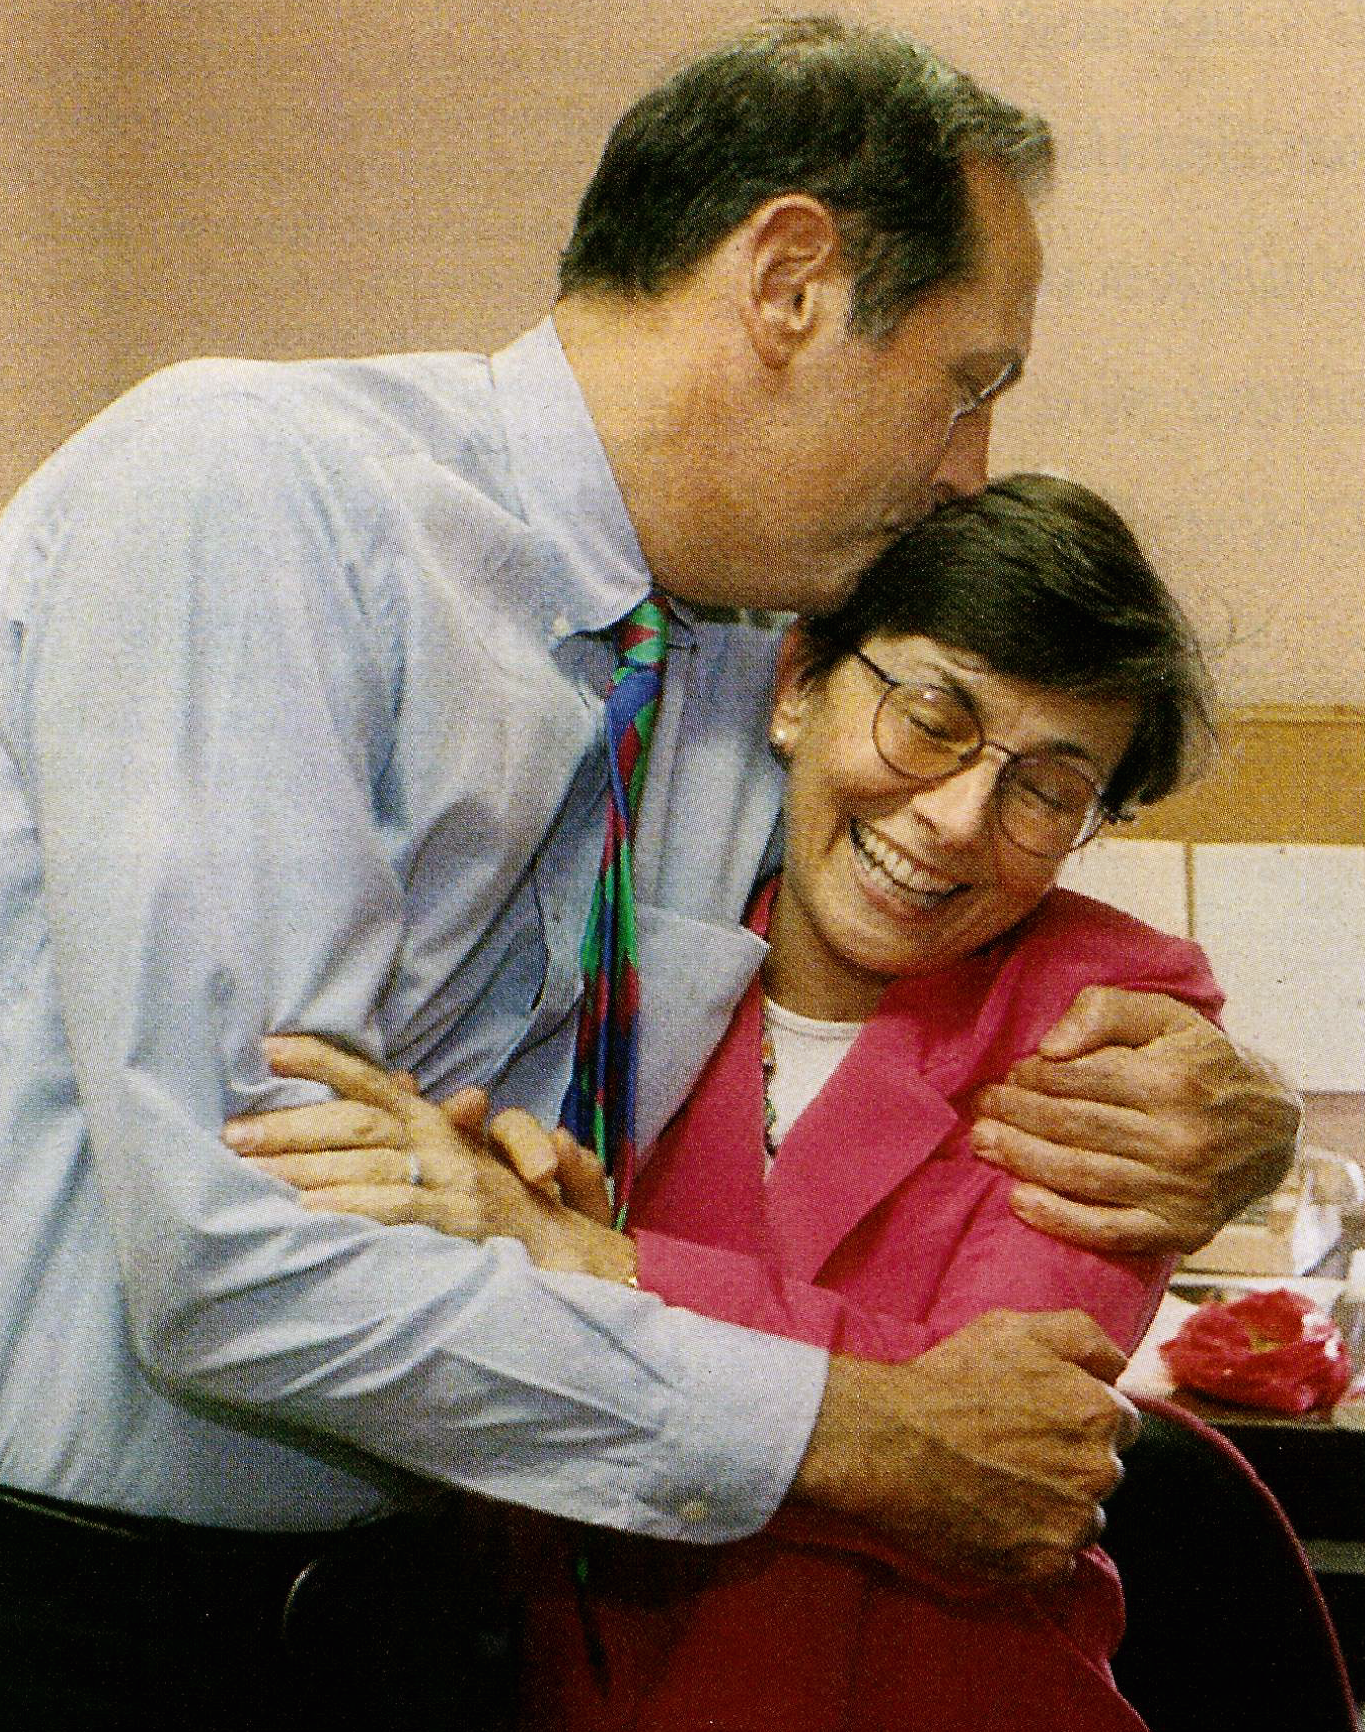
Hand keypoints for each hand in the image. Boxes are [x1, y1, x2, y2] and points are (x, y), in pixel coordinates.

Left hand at [221, 1036, 629, 1277]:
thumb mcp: (487, 1161)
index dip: (323, 1062)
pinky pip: (397, 1209)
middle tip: (232, 1133)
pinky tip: (304, 1215)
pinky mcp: (463, 1223)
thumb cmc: (530, 1216)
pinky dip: (349, 1208)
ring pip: (368, 1163)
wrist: (592, 1261)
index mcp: (446, 1128)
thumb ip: (452, 1127)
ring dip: (304, 1168)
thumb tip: (423, 1092)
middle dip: (291, 1125)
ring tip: (248, 1175)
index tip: (268, 1048)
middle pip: (358, 1122)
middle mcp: (448, 1145)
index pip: (376, 1084)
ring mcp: (456, 1183)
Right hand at [793, 1309, 1136, 1584]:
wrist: (889, 1442)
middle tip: (1014, 1452)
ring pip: (1084, 1520)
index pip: (1121, 1423)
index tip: (1040, 1419)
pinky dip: (1035, 1548)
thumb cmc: (950, 1380)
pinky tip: (997, 1521)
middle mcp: (1098, 1471)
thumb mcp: (1014, 1329)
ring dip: (1056, 1508)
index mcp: (1098, 1411)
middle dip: (1070, 1462)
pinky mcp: (1041, 1566)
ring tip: (1002, 1488)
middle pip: (1102, 1472)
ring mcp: (1071, 1523)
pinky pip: (1058, 1564)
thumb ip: (1082, 1336)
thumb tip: (1119, 1366)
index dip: (1079, 1418)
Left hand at [970, 987, 1299, 1255]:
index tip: (1008, 1072)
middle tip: (979, 1106)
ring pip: (1084, 1176)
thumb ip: (1105, 1012)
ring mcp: (1180, 1192)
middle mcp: (1179, 1141)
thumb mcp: (1167, 1017)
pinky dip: (1059, 1220)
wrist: (1272, 1130)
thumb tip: (1050, 1047)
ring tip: (983, 1142)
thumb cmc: (1204, 1063)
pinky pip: (1109, 1231)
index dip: (1034, 1075)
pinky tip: (1019, 1200)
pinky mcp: (1180, 1231)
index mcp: (1173, 1083)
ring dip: (1023, 1160)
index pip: (1082, 1078)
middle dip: (1017, 1114)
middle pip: (1075, 1127)